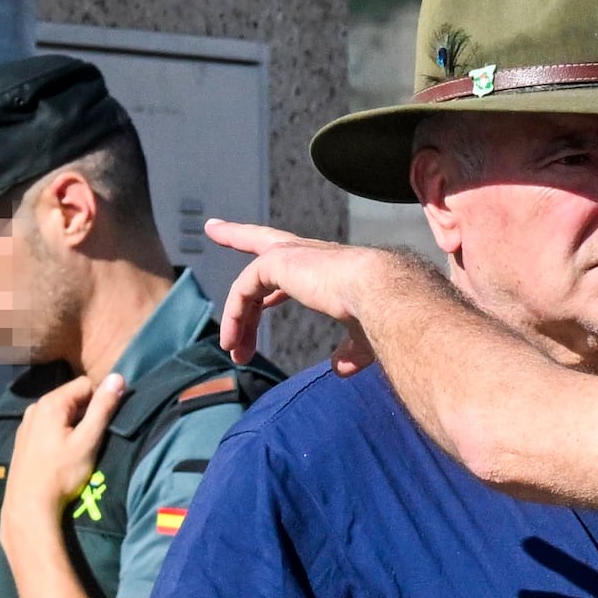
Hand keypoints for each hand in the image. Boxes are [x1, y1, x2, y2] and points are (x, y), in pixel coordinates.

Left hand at [4, 369, 116, 528]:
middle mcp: (35, 406)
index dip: (101, 401)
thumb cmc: (62, 473)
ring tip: (78, 448)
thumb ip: (103, 407)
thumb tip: (119, 377)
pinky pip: (48, 423)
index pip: (86, 384)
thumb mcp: (88, 440)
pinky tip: (61, 452)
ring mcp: (26, 422)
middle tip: (93, 439)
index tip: (104, 425)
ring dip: (74, 422)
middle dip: (86, 412)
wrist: (30, 503)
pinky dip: (59, 431)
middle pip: (72, 397)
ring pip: (60, 411)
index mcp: (51, 403)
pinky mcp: (23, 437)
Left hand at [203, 218, 411, 368]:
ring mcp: (293, 254)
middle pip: (264, 241)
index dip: (278, 284)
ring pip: (249, 282)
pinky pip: (243, 291)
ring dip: (237, 318)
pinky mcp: (278, 261)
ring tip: (231, 351)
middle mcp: (310, 254)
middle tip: (212, 228)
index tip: (267, 298)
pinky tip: (232, 341)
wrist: (385, 295)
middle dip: (237, 233)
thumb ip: (350, 351)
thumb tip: (340, 369)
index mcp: (330, 269)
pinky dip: (234, 317)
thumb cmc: (384, 315)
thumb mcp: (363, 338)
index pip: (299, 268)